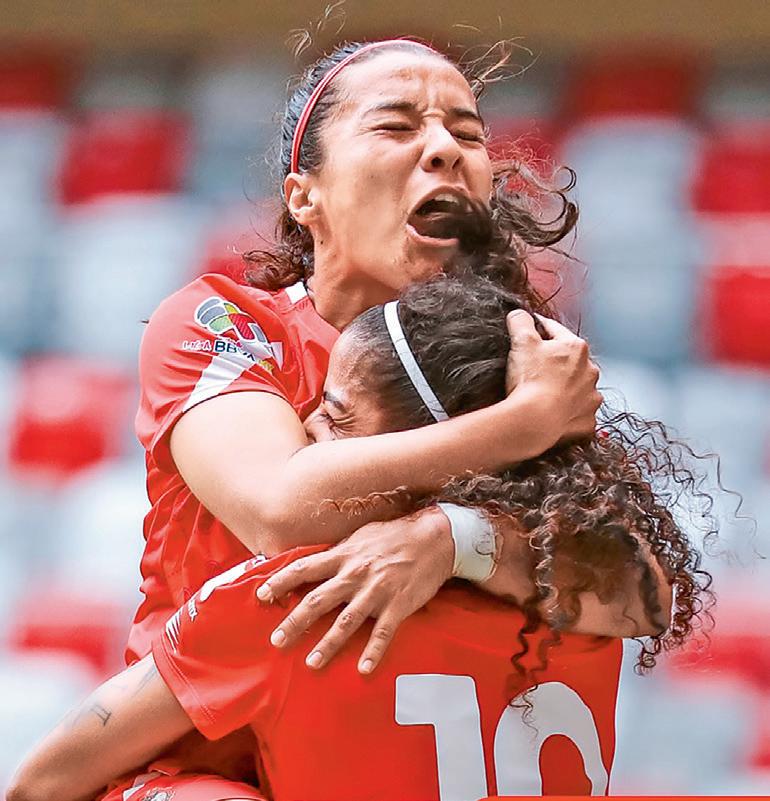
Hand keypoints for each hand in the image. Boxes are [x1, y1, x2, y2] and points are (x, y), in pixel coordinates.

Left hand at [255, 507, 453, 673]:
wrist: (435, 537)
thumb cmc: (396, 535)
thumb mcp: (362, 536)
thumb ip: (341, 552)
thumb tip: (319, 561)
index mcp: (344, 555)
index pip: (304, 569)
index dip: (280, 582)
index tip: (261, 596)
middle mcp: (355, 574)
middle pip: (318, 600)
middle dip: (295, 622)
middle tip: (276, 641)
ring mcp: (377, 591)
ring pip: (346, 621)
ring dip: (327, 644)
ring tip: (312, 662)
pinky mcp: (398, 605)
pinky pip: (383, 632)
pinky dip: (373, 652)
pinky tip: (363, 669)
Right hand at [504, 310, 601, 445]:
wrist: (535, 420)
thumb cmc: (531, 379)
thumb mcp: (521, 341)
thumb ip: (520, 321)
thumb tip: (519, 314)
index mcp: (576, 348)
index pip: (555, 331)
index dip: (539, 329)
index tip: (529, 330)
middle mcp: (590, 371)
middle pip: (570, 361)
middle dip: (555, 363)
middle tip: (534, 369)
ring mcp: (590, 398)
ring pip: (578, 388)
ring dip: (566, 389)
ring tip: (545, 394)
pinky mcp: (587, 421)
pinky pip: (578, 414)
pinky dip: (568, 413)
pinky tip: (553, 414)